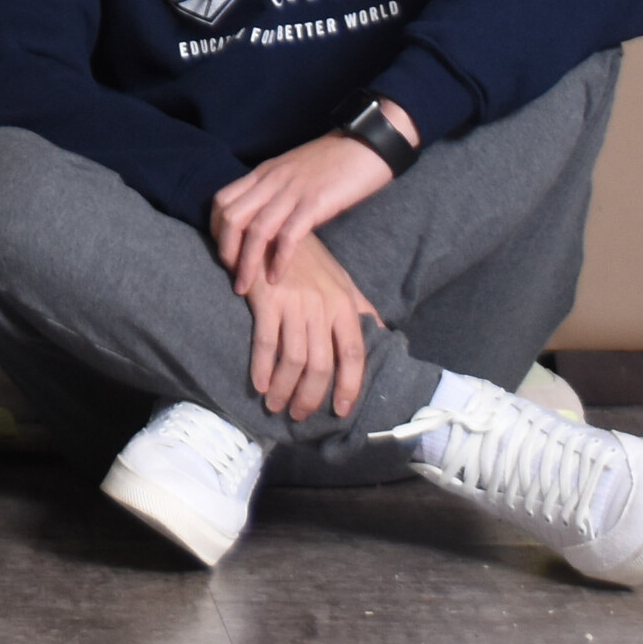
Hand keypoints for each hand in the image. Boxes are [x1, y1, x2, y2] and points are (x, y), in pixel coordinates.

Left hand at [211, 112, 409, 293]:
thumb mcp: (295, 172)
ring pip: (255, 230)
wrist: (369, 144)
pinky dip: (279, 260)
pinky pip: (288, 236)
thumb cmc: (336, 161)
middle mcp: (271, 180)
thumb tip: (265, 218)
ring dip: (246, 263)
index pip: (222, 200)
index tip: (224, 253)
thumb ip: (276, 190)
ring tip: (246, 288)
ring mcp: (292, 191)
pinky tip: (276, 277)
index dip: (216, 229)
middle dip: (226, 251)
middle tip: (233, 276)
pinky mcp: (315, 202)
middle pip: (231, 217)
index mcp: (264, 172)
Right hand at [240, 231, 379, 424]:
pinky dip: (262, 367)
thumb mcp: (341, 280)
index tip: (342, 410)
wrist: (271, 228)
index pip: (354, 354)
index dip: (350, 386)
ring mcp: (295, 302)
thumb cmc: (307, 259)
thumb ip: (361, 308)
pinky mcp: (267, 298)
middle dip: (311, 396)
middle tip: (299, 415)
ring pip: (295, 359)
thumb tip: (385, 334)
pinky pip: (265, 341)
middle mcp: (323, 305)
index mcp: (345, 304)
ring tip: (275, 404)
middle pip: (322, 364)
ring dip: (284, 388)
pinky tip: (258, 383)